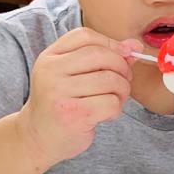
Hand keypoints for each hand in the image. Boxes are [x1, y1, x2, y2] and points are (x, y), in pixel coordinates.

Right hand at [18, 28, 138, 166]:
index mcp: (49, 57)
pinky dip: (116, 110)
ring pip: (111, 80)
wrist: (38, 137)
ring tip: (114, 99)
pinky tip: (105, 115)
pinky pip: (111, 103)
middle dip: (122, 67)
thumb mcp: (74, 75)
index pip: (85, 36)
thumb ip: (102, 57)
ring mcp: (60, 93)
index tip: (122, 57)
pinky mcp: (73, 115)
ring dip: (122, 91)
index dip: (111, 44)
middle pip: (101, 55)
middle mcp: (51, 72)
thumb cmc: (62, 103)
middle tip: (122, 81)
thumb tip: (135, 46)